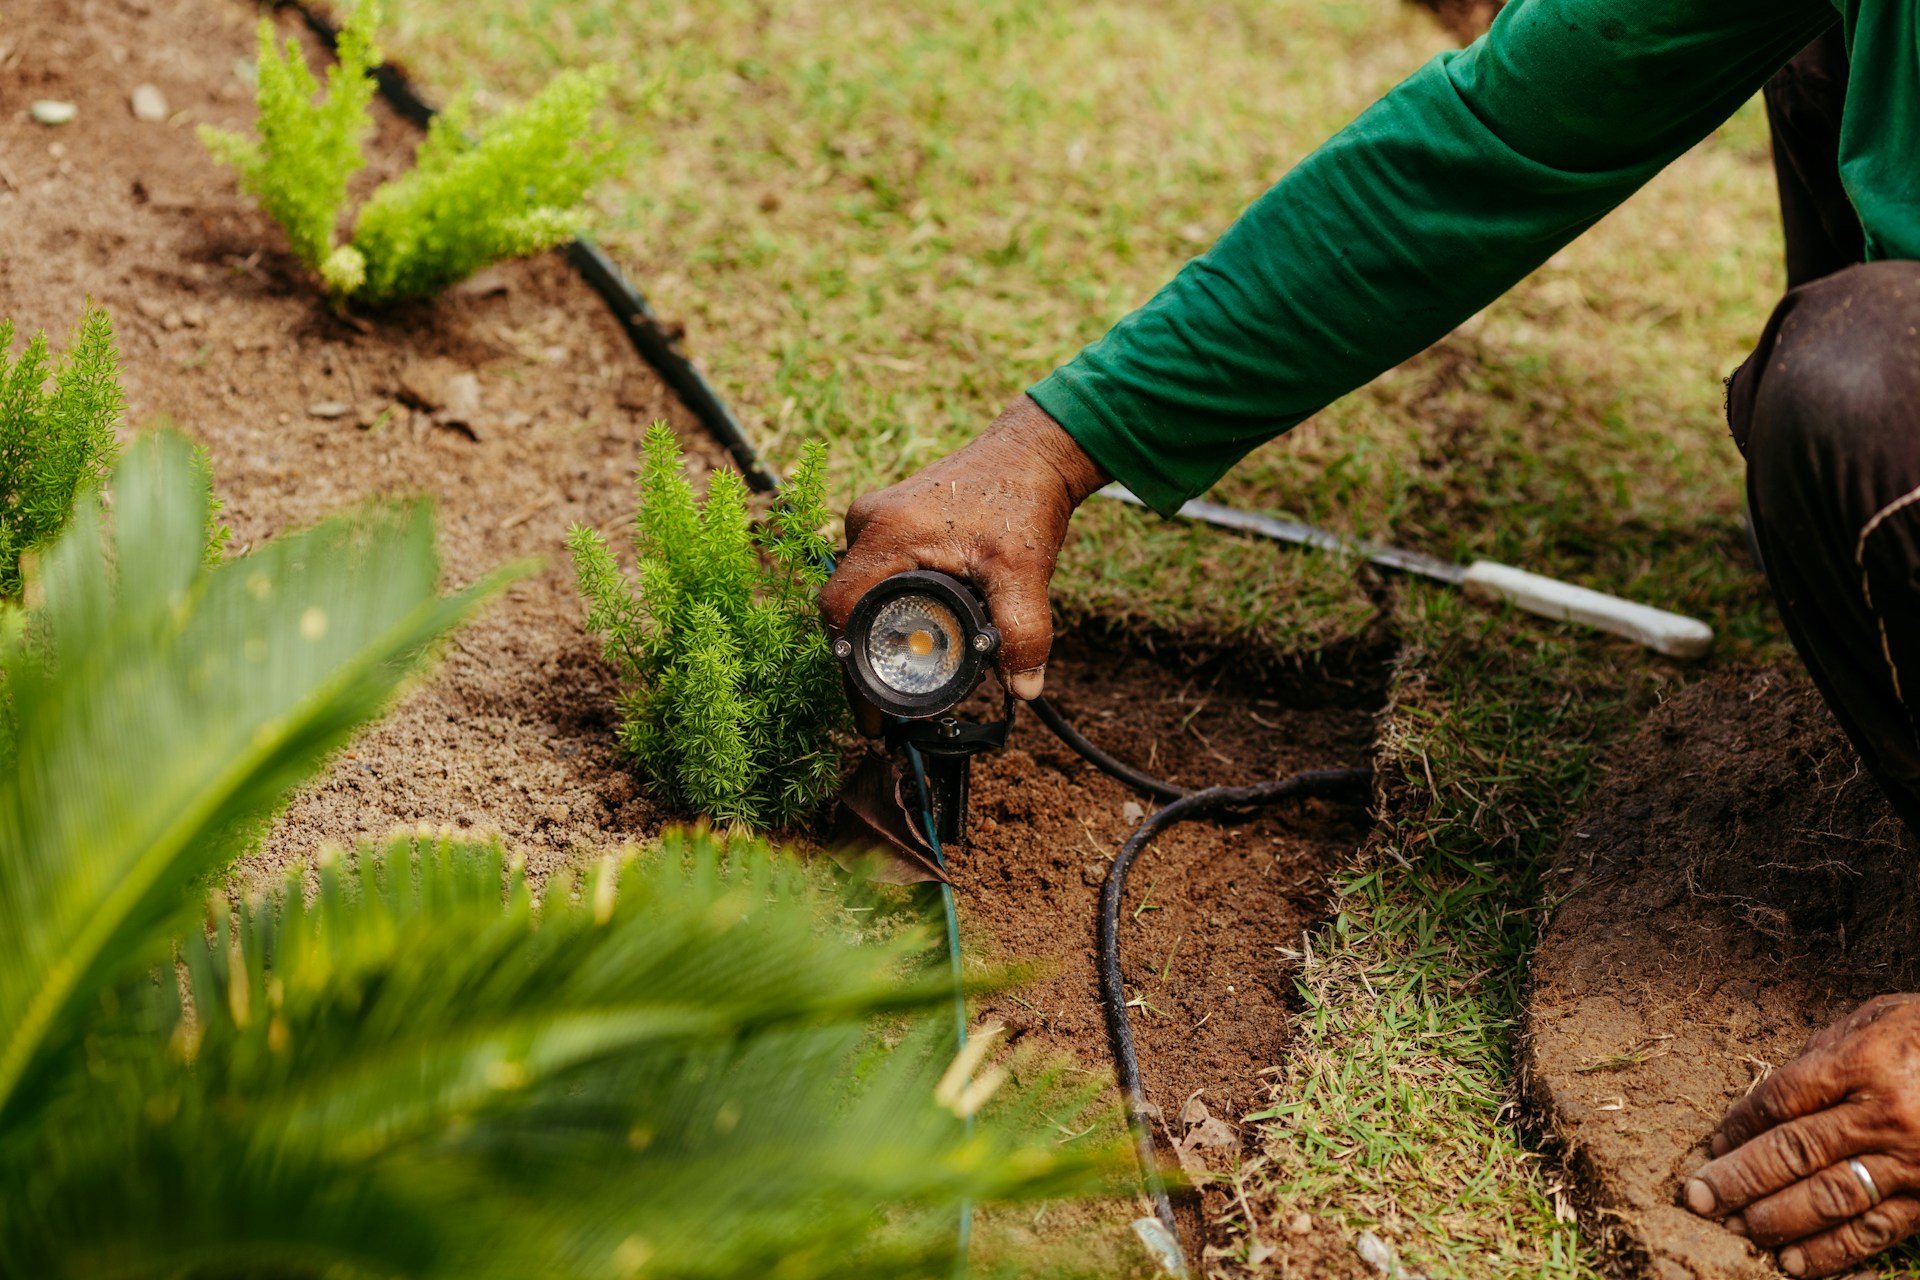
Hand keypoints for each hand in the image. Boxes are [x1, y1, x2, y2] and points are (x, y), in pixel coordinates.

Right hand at [820, 395, 1107, 723]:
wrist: (1032, 450)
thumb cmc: (1021, 498)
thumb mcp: (1023, 570)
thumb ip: (1023, 631)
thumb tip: (1025, 688)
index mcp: (886, 534)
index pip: (840, 610)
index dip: (850, 668)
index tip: (873, 713)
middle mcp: (868, 523)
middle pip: (844, 607)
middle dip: (863, 660)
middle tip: (890, 707)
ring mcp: (875, 520)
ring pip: (860, 592)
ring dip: (876, 633)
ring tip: (902, 677)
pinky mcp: (890, 522)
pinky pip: (874, 575)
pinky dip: (887, 609)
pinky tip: (913, 633)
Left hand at [1683, 994, 1919, 1276]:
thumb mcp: (1883, 1017)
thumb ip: (1828, 1049)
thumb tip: (1774, 1090)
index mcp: (1865, 1061)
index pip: (1780, 1097)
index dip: (1738, 1125)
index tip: (1710, 1145)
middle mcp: (1885, 1115)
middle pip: (1794, 1153)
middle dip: (1738, 1179)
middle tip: (1697, 1199)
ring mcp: (1913, 1162)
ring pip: (1829, 1198)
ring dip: (1775, 1220)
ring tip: (1736, 1231)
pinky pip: (1876, 1231)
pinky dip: (1832, 1252)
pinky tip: (1795, 1264)